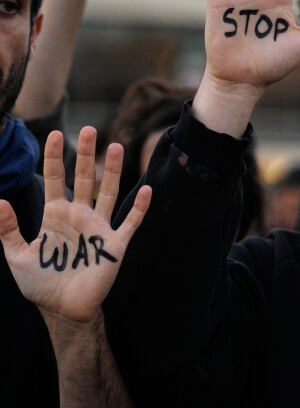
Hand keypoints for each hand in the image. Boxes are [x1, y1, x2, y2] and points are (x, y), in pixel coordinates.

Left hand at [0, 128, 151, 324]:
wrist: (63, 309)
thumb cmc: (40, 284)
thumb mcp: (17, 256)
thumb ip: (7, 230)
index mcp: (55, 215)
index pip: (55, 179)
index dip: (54, 157)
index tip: (53, 134)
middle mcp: (79, 216)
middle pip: (84, 178)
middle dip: (85, 154)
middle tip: (89, 130)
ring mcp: (98, 228)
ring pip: (108, 193)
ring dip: (112, 171)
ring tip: (115, 147)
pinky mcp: (114, 245)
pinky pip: (129, 222)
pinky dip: (139, 207)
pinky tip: (146, 190)